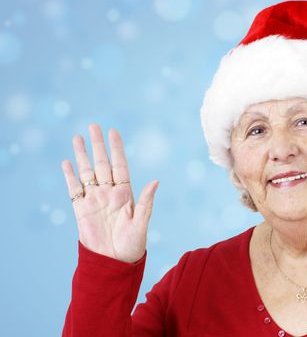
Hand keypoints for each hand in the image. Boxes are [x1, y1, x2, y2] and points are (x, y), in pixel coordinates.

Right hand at [61, 123, 158, 262]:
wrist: (113, 263)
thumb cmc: (132, 245)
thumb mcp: (142, 223)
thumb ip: (146, 202)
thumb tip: (156, 181)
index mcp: (126, 194)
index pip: (120, 165)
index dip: (117, 149)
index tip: (113, 132)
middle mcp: (109, 193)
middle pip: (102, 164)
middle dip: (98, 145)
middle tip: (94, 126)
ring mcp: (94, 200)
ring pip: (87, 172)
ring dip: (82, 155)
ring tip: (77, 137)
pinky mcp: (81, 209)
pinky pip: (74, 189)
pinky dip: (70, 176)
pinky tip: (67, 162)